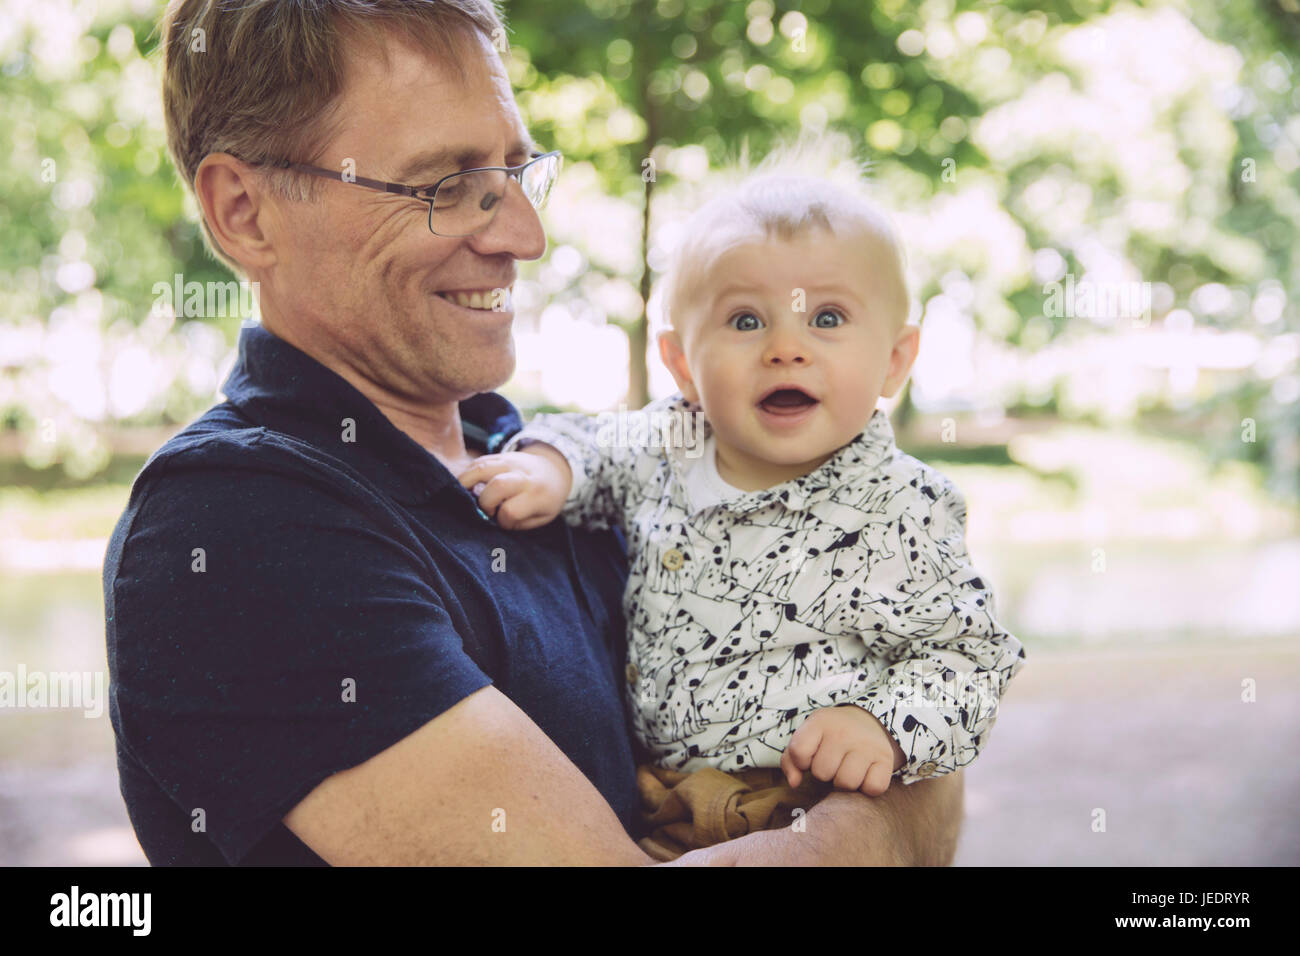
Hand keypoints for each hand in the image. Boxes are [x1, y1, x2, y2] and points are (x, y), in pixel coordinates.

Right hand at [456, 444, 571, 530]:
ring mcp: (511, 461)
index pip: (511, 510)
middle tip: (486, 509)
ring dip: (466, 484)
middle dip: (484, 503)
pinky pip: (477, 462)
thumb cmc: (546, 500)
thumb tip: (489, 519)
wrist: (555, 471)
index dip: (502, 520)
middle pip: (497, 486)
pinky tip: (467, 486)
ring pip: (481, 468)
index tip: (504, 521)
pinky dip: (467, 474)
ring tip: (464, 496)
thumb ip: (517, 522)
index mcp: (537, 494)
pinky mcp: (500, 455)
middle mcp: (524, 475)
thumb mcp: (541, 517)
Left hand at [780, 704, 906, 796]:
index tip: (811, 756)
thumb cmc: (830, 737)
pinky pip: (872, 788)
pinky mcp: (886, 759)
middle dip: (825, 773)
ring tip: (847, 769)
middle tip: (833, 762)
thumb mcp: (808, 738)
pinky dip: (867, 788)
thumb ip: (791, 760)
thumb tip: (794, 783)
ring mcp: (867, 745)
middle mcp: (844, 731)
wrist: (869, 722)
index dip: (802, 761)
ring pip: (846, 784)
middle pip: (822, 773)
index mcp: (821, 721)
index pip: (799, 752)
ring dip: (844, 783)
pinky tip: (864, 774)